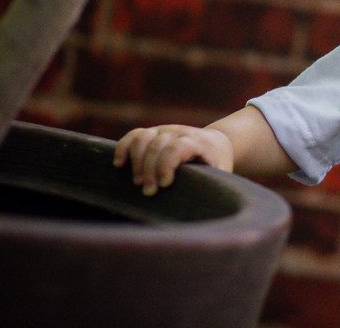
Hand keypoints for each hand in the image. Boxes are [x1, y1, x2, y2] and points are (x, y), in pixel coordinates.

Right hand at [113, 124, 234, 195]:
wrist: (216, 144)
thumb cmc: (217, 165)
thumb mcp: (221, 175)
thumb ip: (214, 187)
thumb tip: (207, 210)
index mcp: (199, 142)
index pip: (177, 147)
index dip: (166, 165)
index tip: (165, 185)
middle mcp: (180, 132)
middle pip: (157, 145)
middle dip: (149, 170)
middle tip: (148, 192)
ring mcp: (165, 130)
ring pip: (143, 138)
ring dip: (135, 161)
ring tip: (136, 183)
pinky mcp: (153, 132)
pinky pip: (134, 135)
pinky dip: (123, 147)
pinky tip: (119, 164)